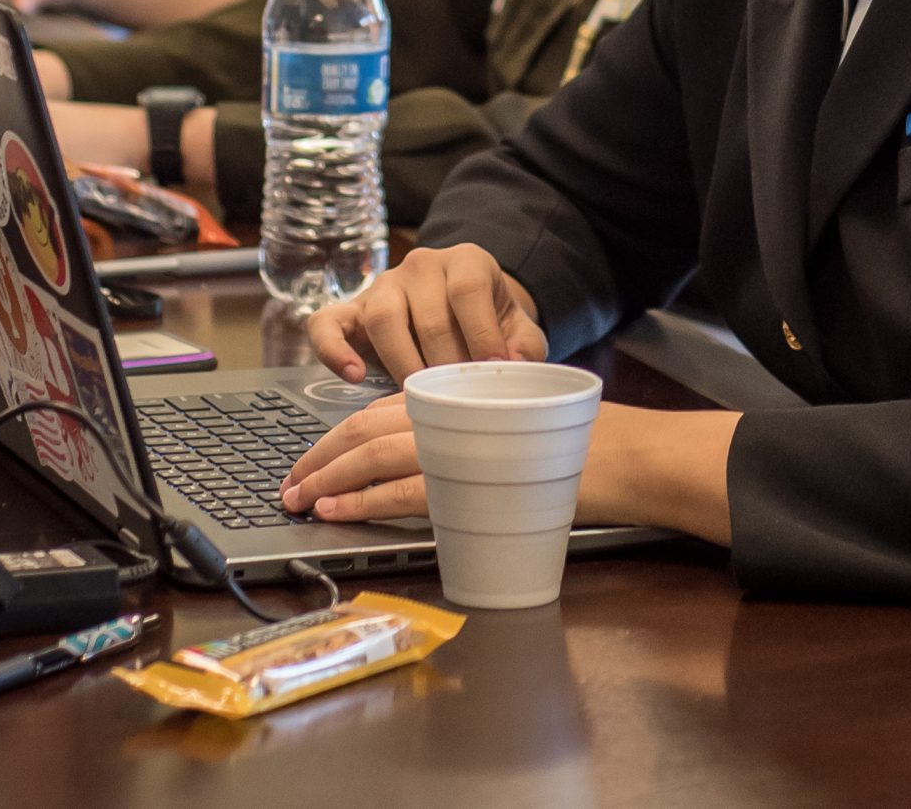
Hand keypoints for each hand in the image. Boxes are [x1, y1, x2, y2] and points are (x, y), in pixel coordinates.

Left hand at [279, 397, 656, 526]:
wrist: (622, 454)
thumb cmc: (572, 449)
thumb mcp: (506, 428)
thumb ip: (460, 438)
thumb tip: (411, 467)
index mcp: (456, 398)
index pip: (377, 412)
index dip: (334, 439)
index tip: (309, 463)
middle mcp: (450, 412)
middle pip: (363, 430)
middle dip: (317, 459)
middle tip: (288, 486)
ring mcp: (460, 444)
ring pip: (373, 455)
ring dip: (328, 480)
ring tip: (299, 501)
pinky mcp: (472, 480)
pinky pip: (402, 489)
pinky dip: (363, 500)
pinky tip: (336, 511)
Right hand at [306, 244, 546, 382]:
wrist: (459, 317)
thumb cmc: (490, 327)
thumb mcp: (518, 333)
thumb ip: (524, 348)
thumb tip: (512, 367)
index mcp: (466, 261)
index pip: (467, 290)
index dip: (481, 333)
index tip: (491, 371)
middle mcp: (421, 265)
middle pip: (427, 312)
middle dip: (444, 361)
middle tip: (456, 398)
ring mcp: (382, 286)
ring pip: (382, 318)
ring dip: (402, 363)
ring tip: (417, 396)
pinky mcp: (351, 310)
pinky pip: (327, 324)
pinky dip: (334, 350)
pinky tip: (354, 376)